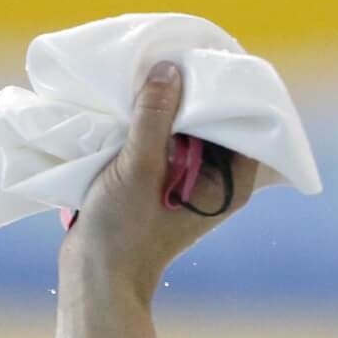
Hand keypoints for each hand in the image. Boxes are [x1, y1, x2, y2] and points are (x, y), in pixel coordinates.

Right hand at [64, 63, 253, 303]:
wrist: (95, 275)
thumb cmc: (124, 231)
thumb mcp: (139, 166)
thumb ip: (154, 116)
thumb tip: (169, 69)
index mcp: (230, 183)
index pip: (242, 121)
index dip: (224, 91)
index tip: (200, 63)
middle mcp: (216, 181)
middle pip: (212, 121)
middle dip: (191, 95)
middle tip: (171, 62)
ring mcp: (188, 181)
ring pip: (185, 129)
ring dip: (167, 107)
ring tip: (150, 77)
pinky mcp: (161, 181)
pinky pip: (164, 140)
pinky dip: (152, 123)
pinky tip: (135, 105)